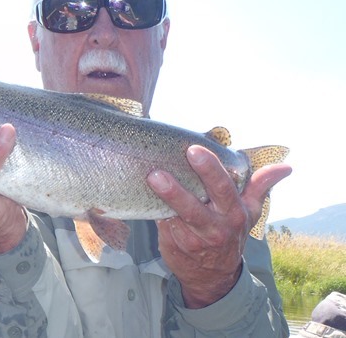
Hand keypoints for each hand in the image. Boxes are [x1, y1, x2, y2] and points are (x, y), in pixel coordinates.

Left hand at [147, 145, 291, 307]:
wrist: (214, 276)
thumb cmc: (230, 233)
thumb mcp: (249, 211)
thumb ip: (260, 185)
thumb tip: (285, 166)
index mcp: (234, 214)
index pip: (223, 189)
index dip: (210, 170)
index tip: (195, 150)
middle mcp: (214, 228)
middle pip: (193, 208)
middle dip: (176, 190)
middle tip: (158, 172)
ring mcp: (192, 240)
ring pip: (174, 218)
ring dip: (160, 200)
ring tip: (149, 179)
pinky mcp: (173, 245)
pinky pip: (162, 224)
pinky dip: (153, 210)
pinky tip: (142, 194)